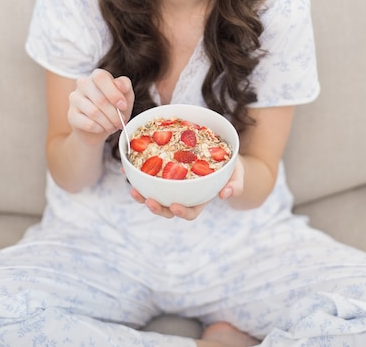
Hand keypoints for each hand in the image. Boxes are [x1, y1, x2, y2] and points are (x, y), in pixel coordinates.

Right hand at [67, 68, 133, 144]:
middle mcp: (83, 83)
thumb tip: (119, 84)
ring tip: (113, 126)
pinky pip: (88, 123)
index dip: (114, 93)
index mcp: (97, 76)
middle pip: (100, 99)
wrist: (100, 128)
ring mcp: (75, 98)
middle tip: (120, 122)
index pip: (101, 77)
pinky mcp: (71, 114)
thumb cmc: (114, 107)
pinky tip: (102, 128)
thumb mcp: (125, 95)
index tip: (123, 106)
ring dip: (108, 123)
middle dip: (114, 114)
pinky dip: (99, 128)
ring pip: (94, 112)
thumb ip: (125, 86)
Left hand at [129, 156, 244, 218]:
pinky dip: (137, 175)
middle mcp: (183, 195)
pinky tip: (128, 168)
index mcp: (200, 199)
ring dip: (142, 195)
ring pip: (155, 194)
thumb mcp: (238, 174)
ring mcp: (172, 185)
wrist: (223, 153)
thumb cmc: (231, 168)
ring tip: (133, 188)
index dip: (181, 212)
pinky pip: (149, 177)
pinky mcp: (163, 172)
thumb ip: (235, 185)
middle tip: (148, 200)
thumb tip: (225, 194)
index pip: (190, 212)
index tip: (175, 206)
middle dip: (156, 207)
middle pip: (167, 208)